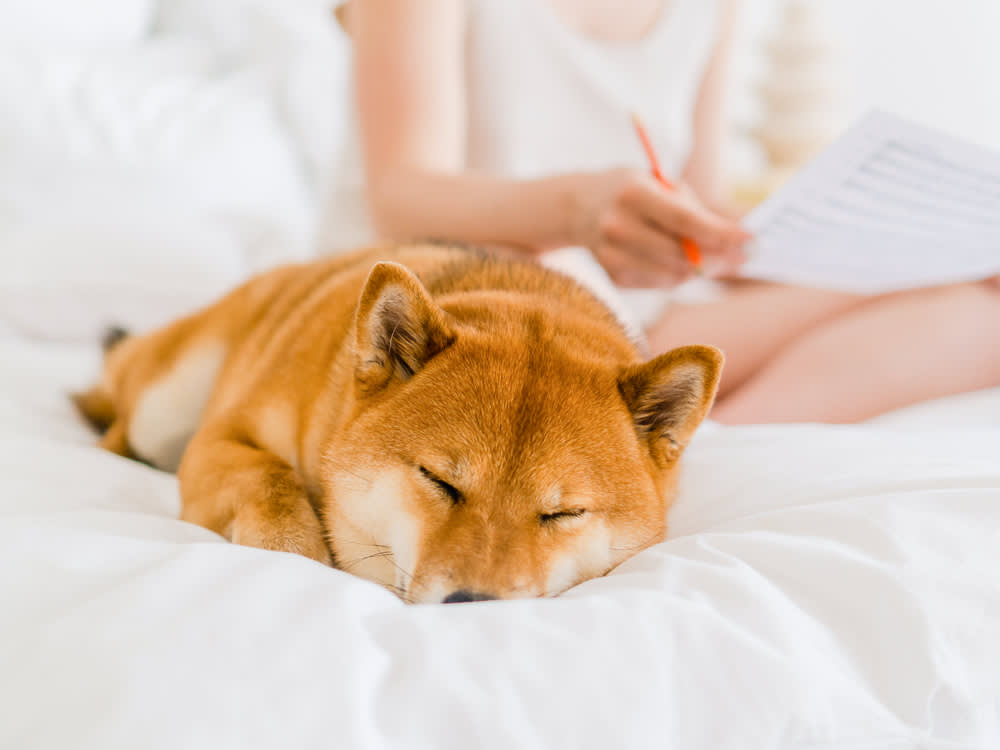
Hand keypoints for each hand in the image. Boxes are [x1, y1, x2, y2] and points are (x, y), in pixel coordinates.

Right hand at [571, 168, 750, 287]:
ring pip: (673, 275)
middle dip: (719, 258)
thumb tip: (735, 238)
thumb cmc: (631, 190)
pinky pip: (659, 284)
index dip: (722, 234)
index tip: (751, 240)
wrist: (576, 207)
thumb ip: (693, 209)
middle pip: (682, 255)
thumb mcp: (658, 182)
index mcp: (632, 194)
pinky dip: (677, 274)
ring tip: (713, 257)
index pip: (685, 221)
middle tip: (744, 255)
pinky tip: (679, 260)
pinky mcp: (612, 276)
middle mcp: (617, 225)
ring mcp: (611, 255)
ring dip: (701, 269)